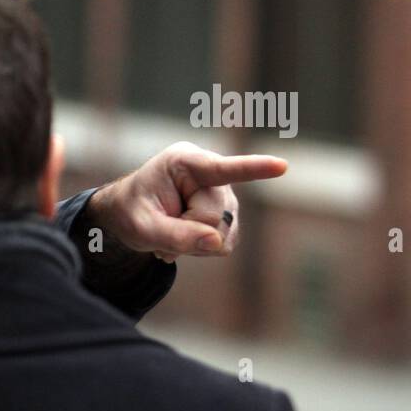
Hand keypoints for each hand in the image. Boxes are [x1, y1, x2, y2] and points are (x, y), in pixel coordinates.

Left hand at [87, 142, 287, 262]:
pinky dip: (201, 248)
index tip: (281, 166)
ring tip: (170, 232)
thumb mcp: (141, 226)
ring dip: (194, 243)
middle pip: (215, 218)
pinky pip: (224, 243)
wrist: (130, 213)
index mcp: (185, 162)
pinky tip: (183, 238)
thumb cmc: (131, 211)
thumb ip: (175, 235)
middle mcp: (212, 175)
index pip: (223, 169)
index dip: (254, 168)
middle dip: (188, 232)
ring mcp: (224, 195)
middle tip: (160, 228)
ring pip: (223, 234)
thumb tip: (217, 243)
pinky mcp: (228, 214)